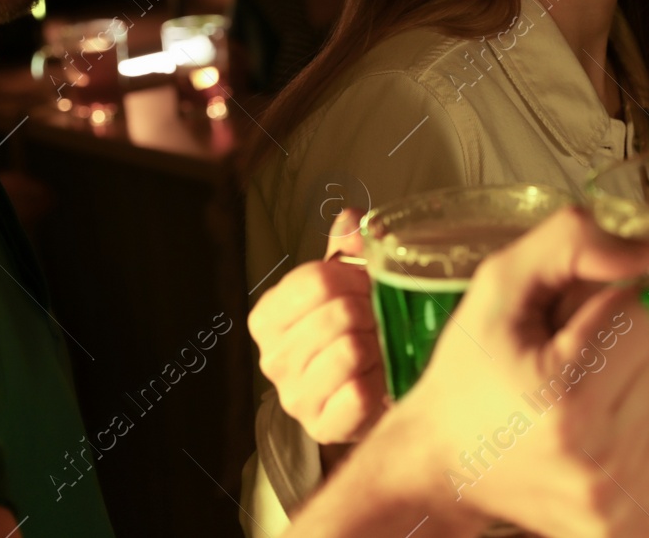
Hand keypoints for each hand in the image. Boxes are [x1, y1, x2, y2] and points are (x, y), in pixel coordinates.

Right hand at [249, 208, 387, 444]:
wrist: (371, 392)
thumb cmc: (355, 332)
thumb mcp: (349, 283)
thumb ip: (348, 247)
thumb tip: (351, 219)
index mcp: (269, 316)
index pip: (316, 279)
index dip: (354, 276)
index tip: (365, 284)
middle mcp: (273, 358)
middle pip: (336, 313)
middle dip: (370, 311)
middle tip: (378, 319)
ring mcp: (295, 397)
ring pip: (350, 351)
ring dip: (377, 345)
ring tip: (378, 348)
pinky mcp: (323, 428)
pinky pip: (359, 393)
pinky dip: (379, 381)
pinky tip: (378, 379)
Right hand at [391, 206, 648, 537]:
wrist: (443, 466)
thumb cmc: (469, 374)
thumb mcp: (498, 287)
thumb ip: (570, 243)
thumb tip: (648, 254)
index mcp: (565, 400)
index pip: (638, 315)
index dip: (593, 314)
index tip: (551, 340)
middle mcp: (598, 462)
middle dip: (615, 354)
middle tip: (557, 373)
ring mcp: (619, 505)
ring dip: (631, 396)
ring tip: (572, 410)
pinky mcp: (635, 529)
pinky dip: (641, 437)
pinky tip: (594, 443)